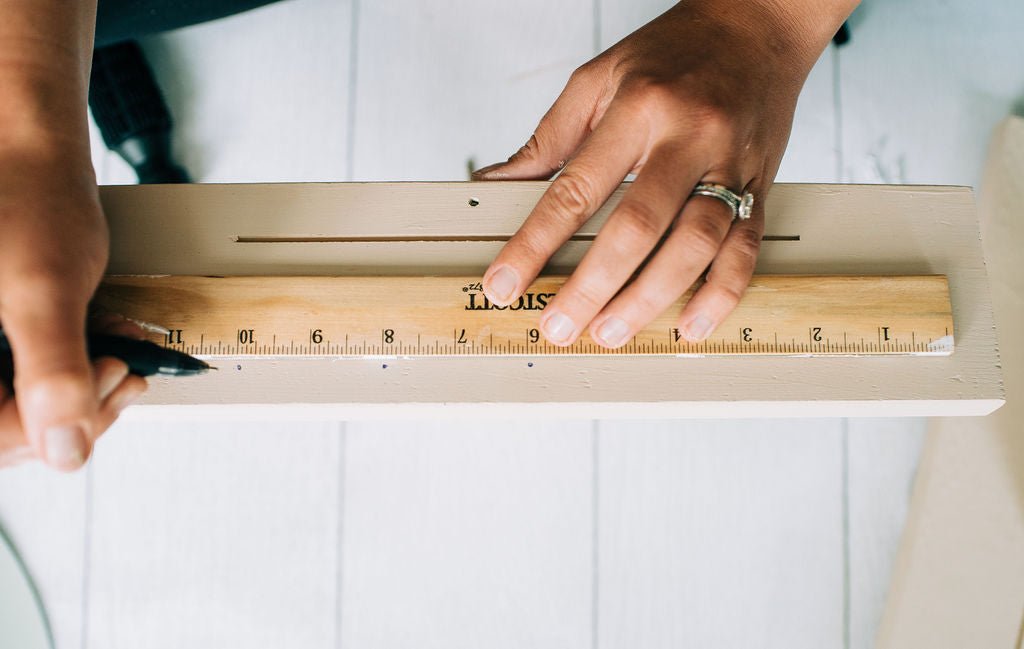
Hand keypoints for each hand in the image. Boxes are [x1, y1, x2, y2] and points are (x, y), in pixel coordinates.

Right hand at [0, 152, 146, 470]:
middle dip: (79, 407)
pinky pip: (30, 380)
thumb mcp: (43, 288)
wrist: (30, 150)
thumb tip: (66, 452)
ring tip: (124, 356)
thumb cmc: (29, 197)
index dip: (53, 425)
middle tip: (124, 369)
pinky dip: (76, 368)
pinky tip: (108, 345)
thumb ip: (52, 370)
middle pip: (8, 431)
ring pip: (25, 411)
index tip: (108, 375)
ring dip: (84, 390)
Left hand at [474, 0, 853, 347]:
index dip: (534, 244)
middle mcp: (687, 138)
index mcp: (637, 108)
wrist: (758, 25)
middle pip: (637, 226)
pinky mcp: (761, 187)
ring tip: (611, 332)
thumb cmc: (674, 52)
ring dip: (650, 299)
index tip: (505, 284)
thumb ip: (550, 137)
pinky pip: (746, 249)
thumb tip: (497, 183)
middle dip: (592, 287)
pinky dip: (720, 294)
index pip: (575, 189)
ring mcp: (730, 165)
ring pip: (696, 245)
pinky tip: (690, 324)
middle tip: (560, 327)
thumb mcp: (599, 77)